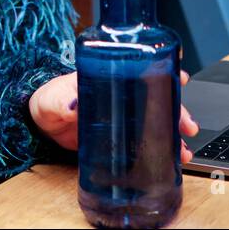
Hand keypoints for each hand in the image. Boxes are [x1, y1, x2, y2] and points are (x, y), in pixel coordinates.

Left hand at [28, 69, 199, 161]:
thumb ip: (61, 101)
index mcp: (109, 78)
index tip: (182, 77)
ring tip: (183, 149)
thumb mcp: (53, 99)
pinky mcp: (119, 138)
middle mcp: (121, 96)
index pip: (144, 70)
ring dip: (172, 133)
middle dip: (177, 109)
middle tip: (187, 124)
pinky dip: (159, 149)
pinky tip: (170, 159)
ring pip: (156, 121)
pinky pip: (145, 142)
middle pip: (157, 99)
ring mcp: (122, 117)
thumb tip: (72, 104)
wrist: (41, 124)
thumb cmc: (48, 101)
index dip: (166, 72)